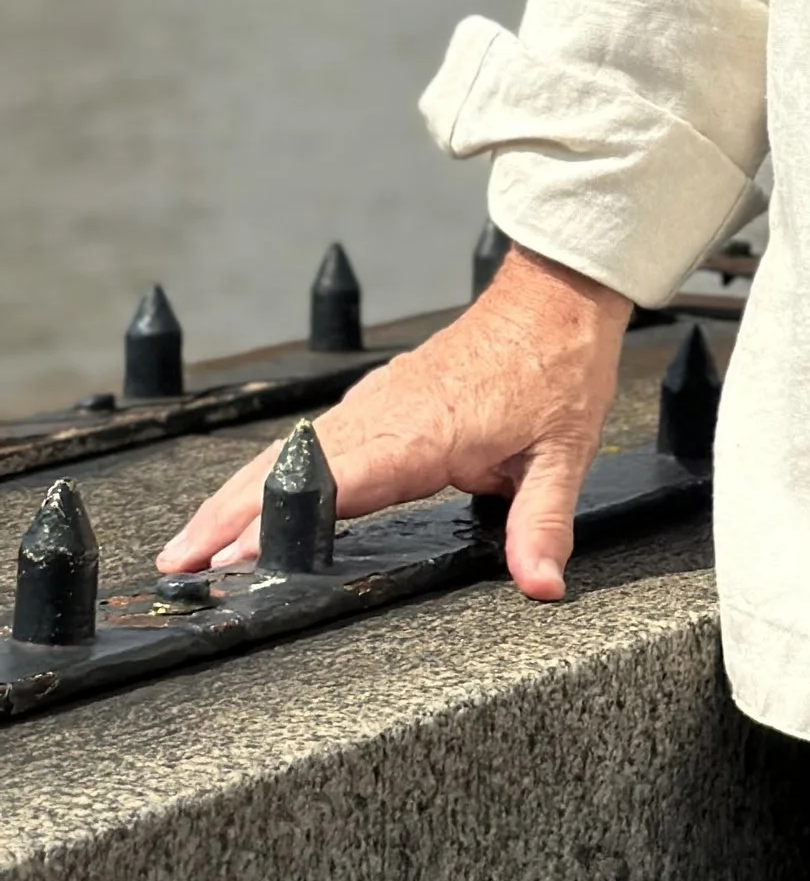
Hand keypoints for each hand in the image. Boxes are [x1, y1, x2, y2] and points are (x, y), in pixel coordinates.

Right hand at [157, 244, 633, 600]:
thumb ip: (542, 523)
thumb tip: (542, 585)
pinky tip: (246, 495)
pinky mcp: (380, 397)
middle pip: (290, 468)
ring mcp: (377, 401)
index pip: (337, 484)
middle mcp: (387, 414)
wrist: (555, 295)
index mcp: (422, 432)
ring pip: (290, 452)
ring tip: (188, 543)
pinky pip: (311, 438)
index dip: (280, 520)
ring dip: (235, 494)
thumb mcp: (563, 453)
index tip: (232, 558)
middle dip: (227, 517)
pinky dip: (266, 469)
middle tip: (176, 565)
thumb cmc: (557, 366)